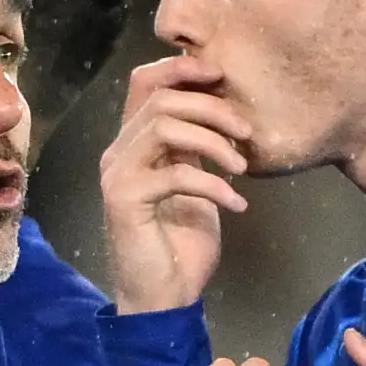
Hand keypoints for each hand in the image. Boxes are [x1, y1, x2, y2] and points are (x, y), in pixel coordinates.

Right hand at [100, 56, 251, 313]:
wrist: (163, 297)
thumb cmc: (180, 242)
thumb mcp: (194, 182)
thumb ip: (196, 146)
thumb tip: (226, 109)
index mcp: (134, 142)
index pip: (144, 82)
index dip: (181, 68)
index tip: (222, 76)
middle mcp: (118, 152)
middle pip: (161, 100)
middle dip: (212, 108)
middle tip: (247, 132)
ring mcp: (118, 175)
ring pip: (163, 128)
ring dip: (213, 142)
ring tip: (240, 167)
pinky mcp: (125, 201)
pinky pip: (175, 174)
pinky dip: (213, 185)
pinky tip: (237, 204)